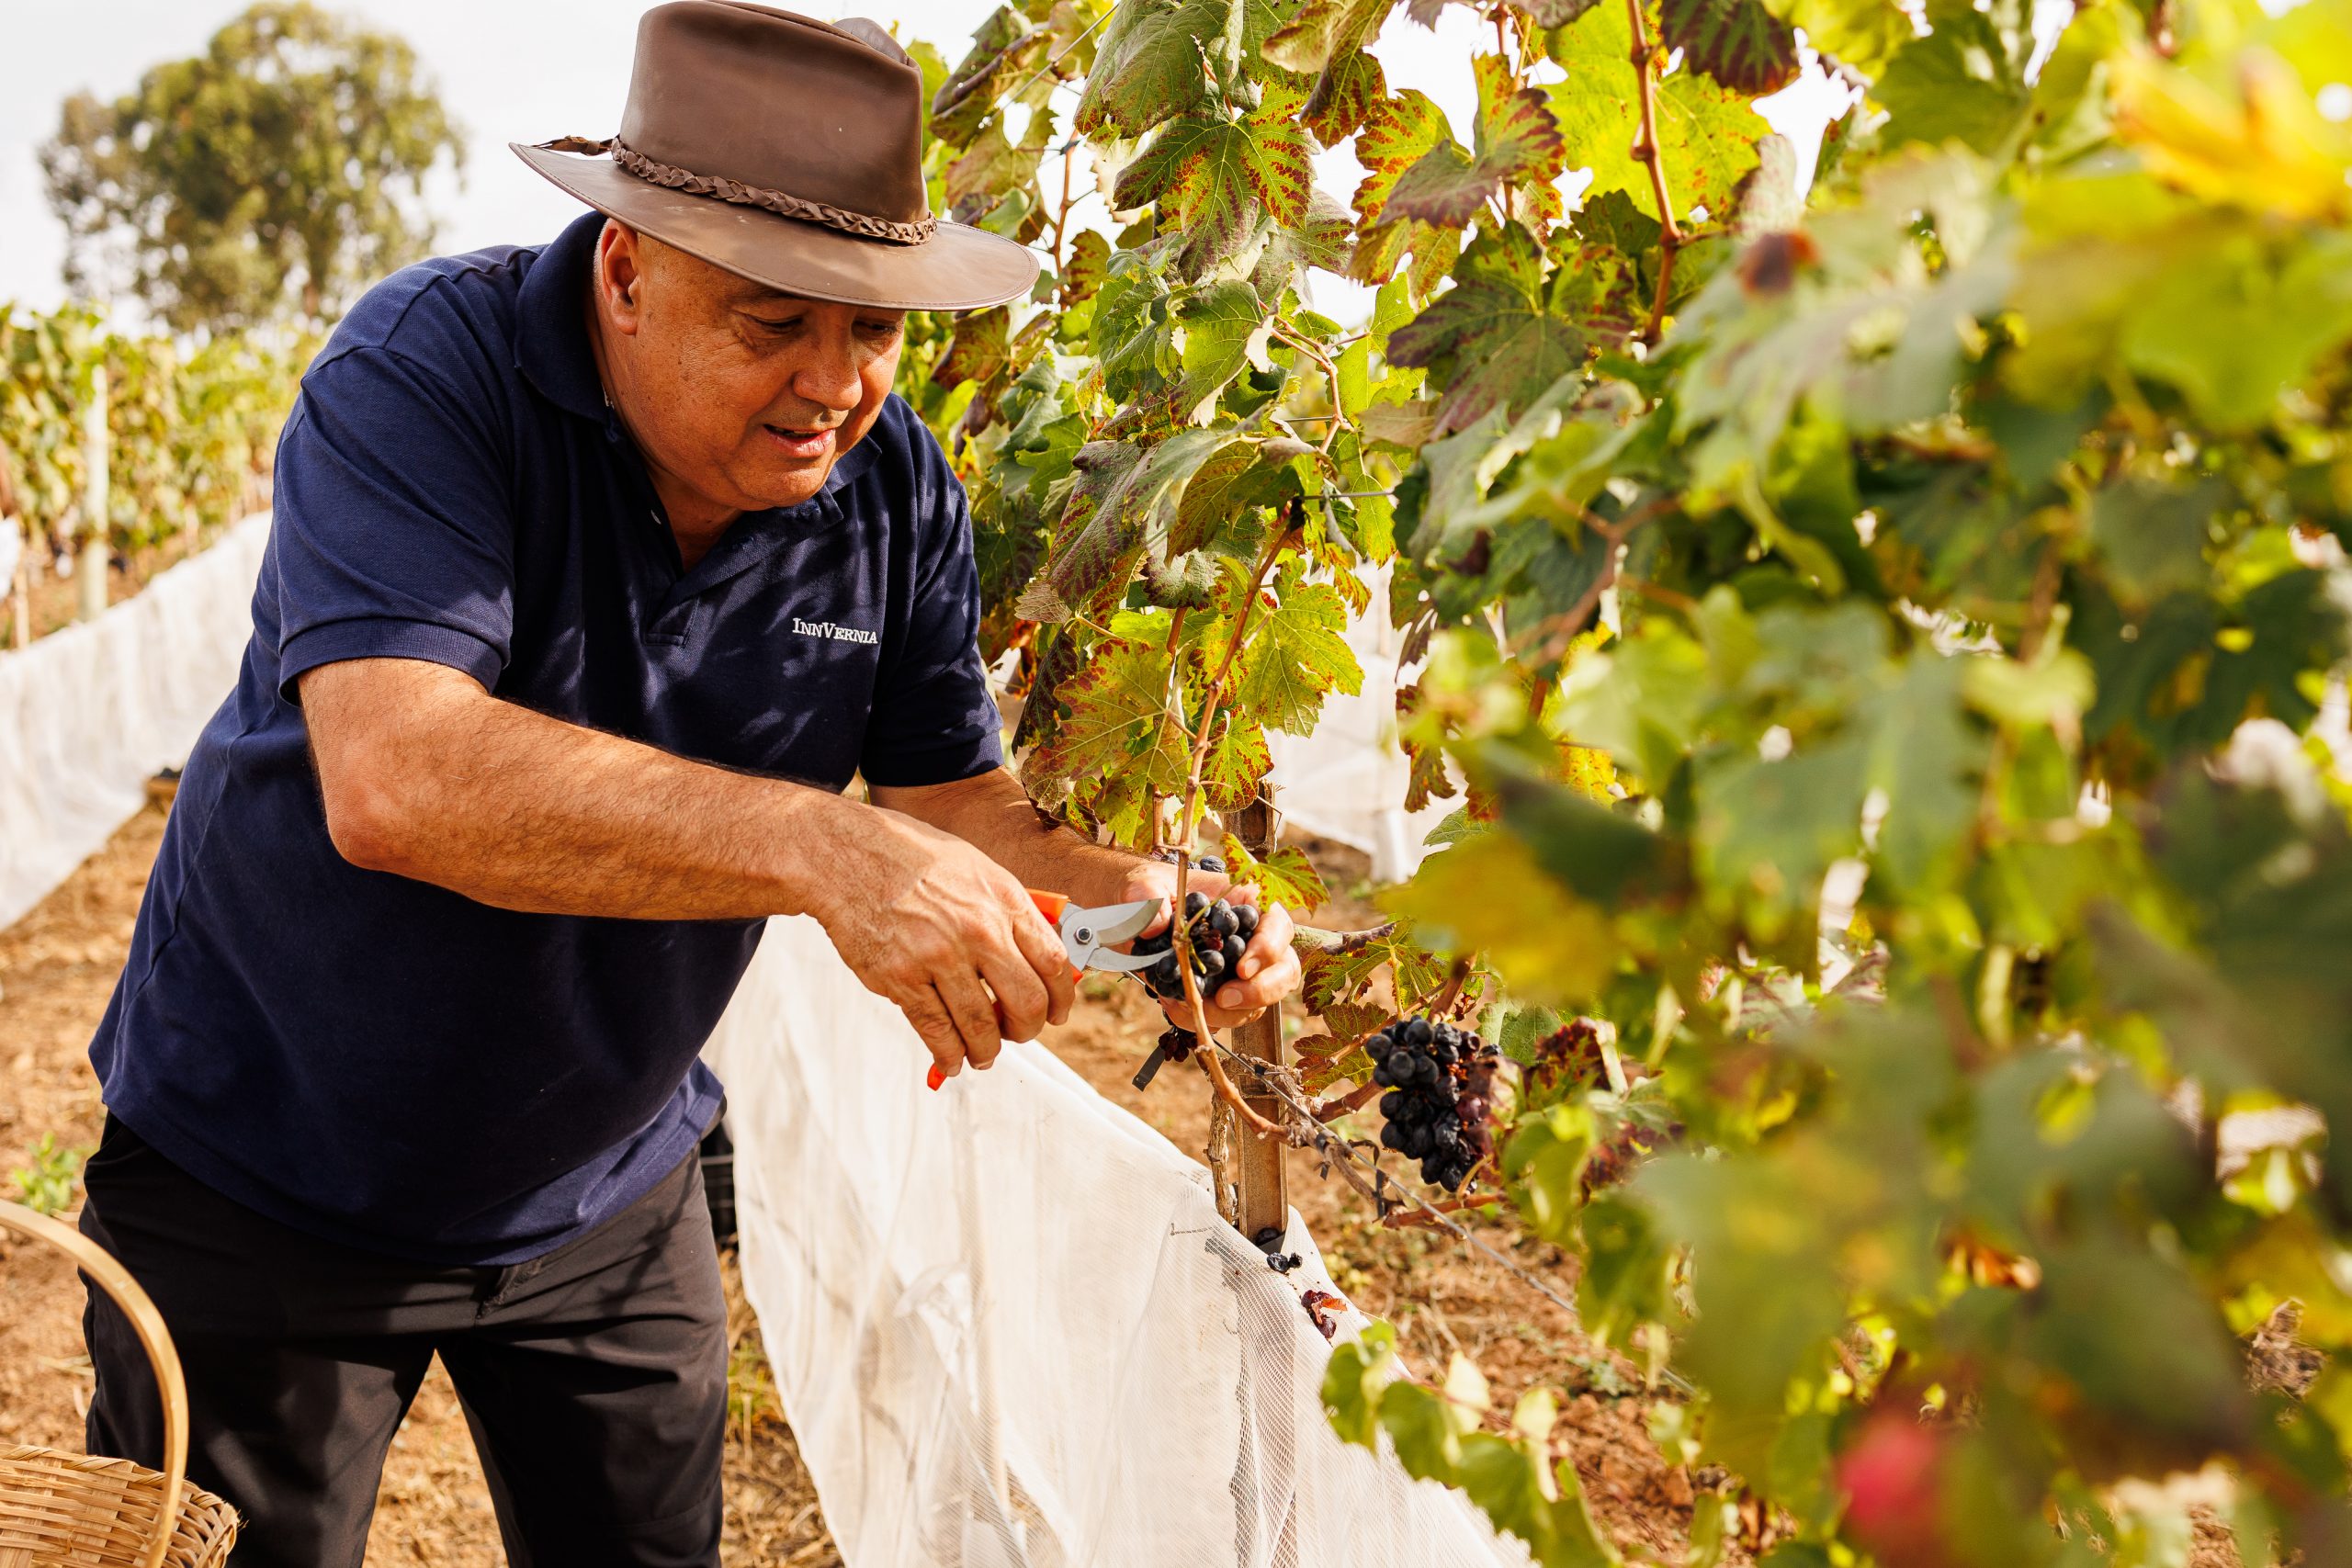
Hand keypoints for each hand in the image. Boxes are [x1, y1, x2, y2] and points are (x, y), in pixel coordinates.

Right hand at [816, 803, 1076, 1079]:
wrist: (847, 855)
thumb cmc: (911, 857)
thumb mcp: (976, 868)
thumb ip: (1007, 910)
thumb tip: (1035, 953)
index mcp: (1003, 900)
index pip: (1053, 962)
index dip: (1061, 998)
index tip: (1057, 1012)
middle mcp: (978, 930)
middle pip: (1027, 1002)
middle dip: (1027, 1029)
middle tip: (1018, 1033)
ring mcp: (938, 956)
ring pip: (981, 1026)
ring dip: (987, 1050)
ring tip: (984, 1054)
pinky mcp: (901, 979)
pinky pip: (936, 1031)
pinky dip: (949, 1055)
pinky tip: (952, 1059)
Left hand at [1114, 860, 1301, 1031]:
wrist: (1135, 917)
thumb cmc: (1149, 892)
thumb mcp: (1143, 884)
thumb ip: (1147, 894)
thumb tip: (1158, 925)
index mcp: (1245, 904)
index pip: (1278, 925)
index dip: (1269, 948)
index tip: (1242, 968)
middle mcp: (1253, 939)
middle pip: (1283, 969)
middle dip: (1260, 990)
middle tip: (1224, 998)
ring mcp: (1243, 971)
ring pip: (1261, 1001)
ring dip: (1231, 1013)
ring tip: (1191, 1006)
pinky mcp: (1225, 993)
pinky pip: (1230, 1016)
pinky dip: (1207, 1020)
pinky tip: (1177, 1007)